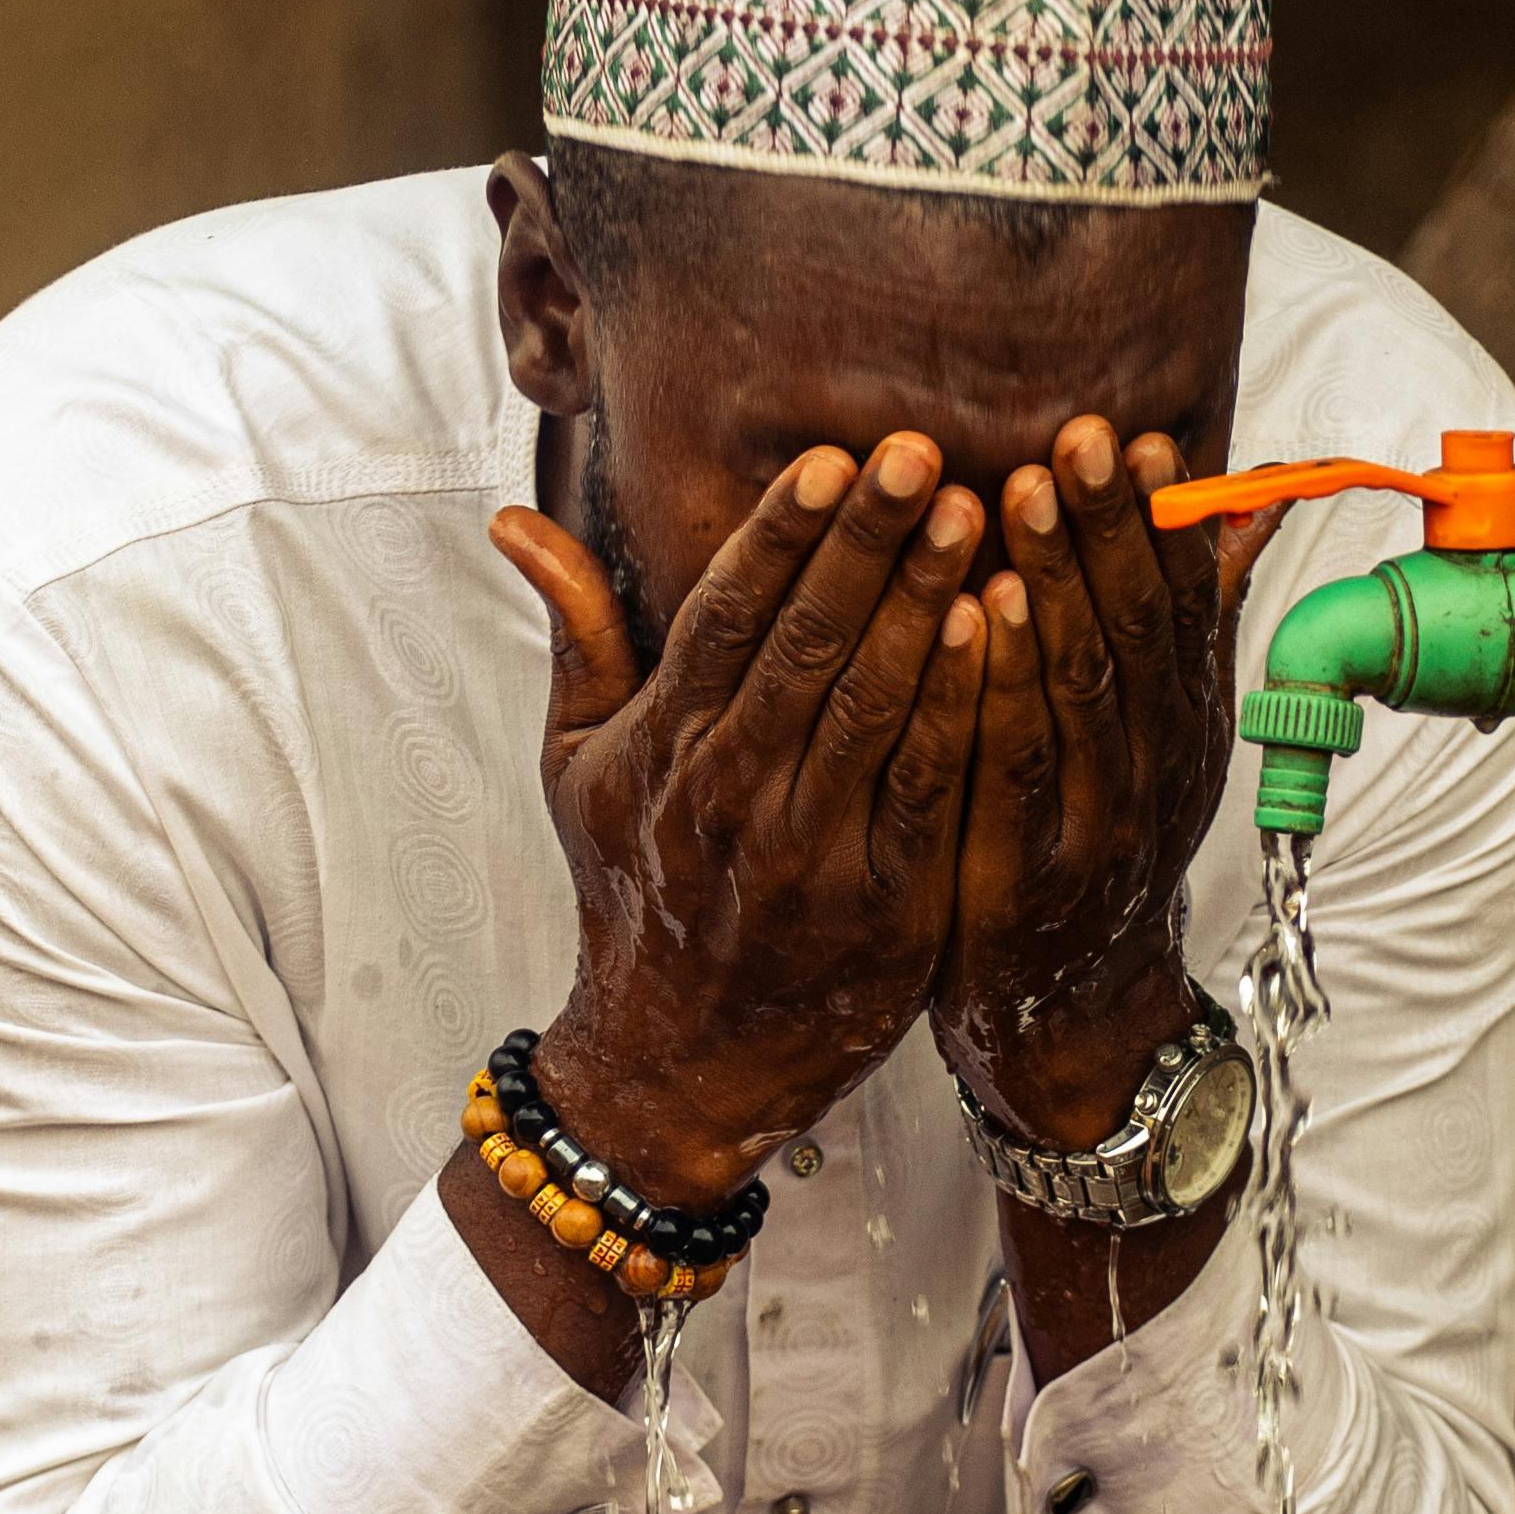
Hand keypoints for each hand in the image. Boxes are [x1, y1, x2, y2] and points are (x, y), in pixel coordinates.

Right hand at [491, 435, 994, 1202]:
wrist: (678, 1061)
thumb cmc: (635, 886)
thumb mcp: (578, 762)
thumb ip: (576, 632)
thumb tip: (513, 517)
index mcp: (663, 747)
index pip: (721, 616)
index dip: (777, 533)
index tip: (828, 457)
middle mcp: (729, 793)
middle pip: (803, 646)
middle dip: (865, 543)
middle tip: (919, 452)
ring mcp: (807, 853)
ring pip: (872, 707)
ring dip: (926, 605)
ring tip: (976, 515)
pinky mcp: (882, 905)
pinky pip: (927, 789)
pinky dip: (963, 709)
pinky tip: (1000, 633)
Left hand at [946, 421, 1263, 1142]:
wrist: (1073, 1019)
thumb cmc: (1096, 846)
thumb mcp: (1159, 740)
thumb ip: (1190, 626)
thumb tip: (1249, 505)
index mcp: (1185, 725)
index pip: (1184, 607)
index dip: (1167, 524)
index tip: (1144, 439)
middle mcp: (1156, 767)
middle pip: (1137, 633)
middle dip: (1106, 529)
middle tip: (1076, 438)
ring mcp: (1097, 823)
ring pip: (1082, 689)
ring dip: (1053, 584)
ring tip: (1017, 493)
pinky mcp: (1027, 873)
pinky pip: (1014, 765)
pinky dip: (997, 684)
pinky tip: (971, 614)